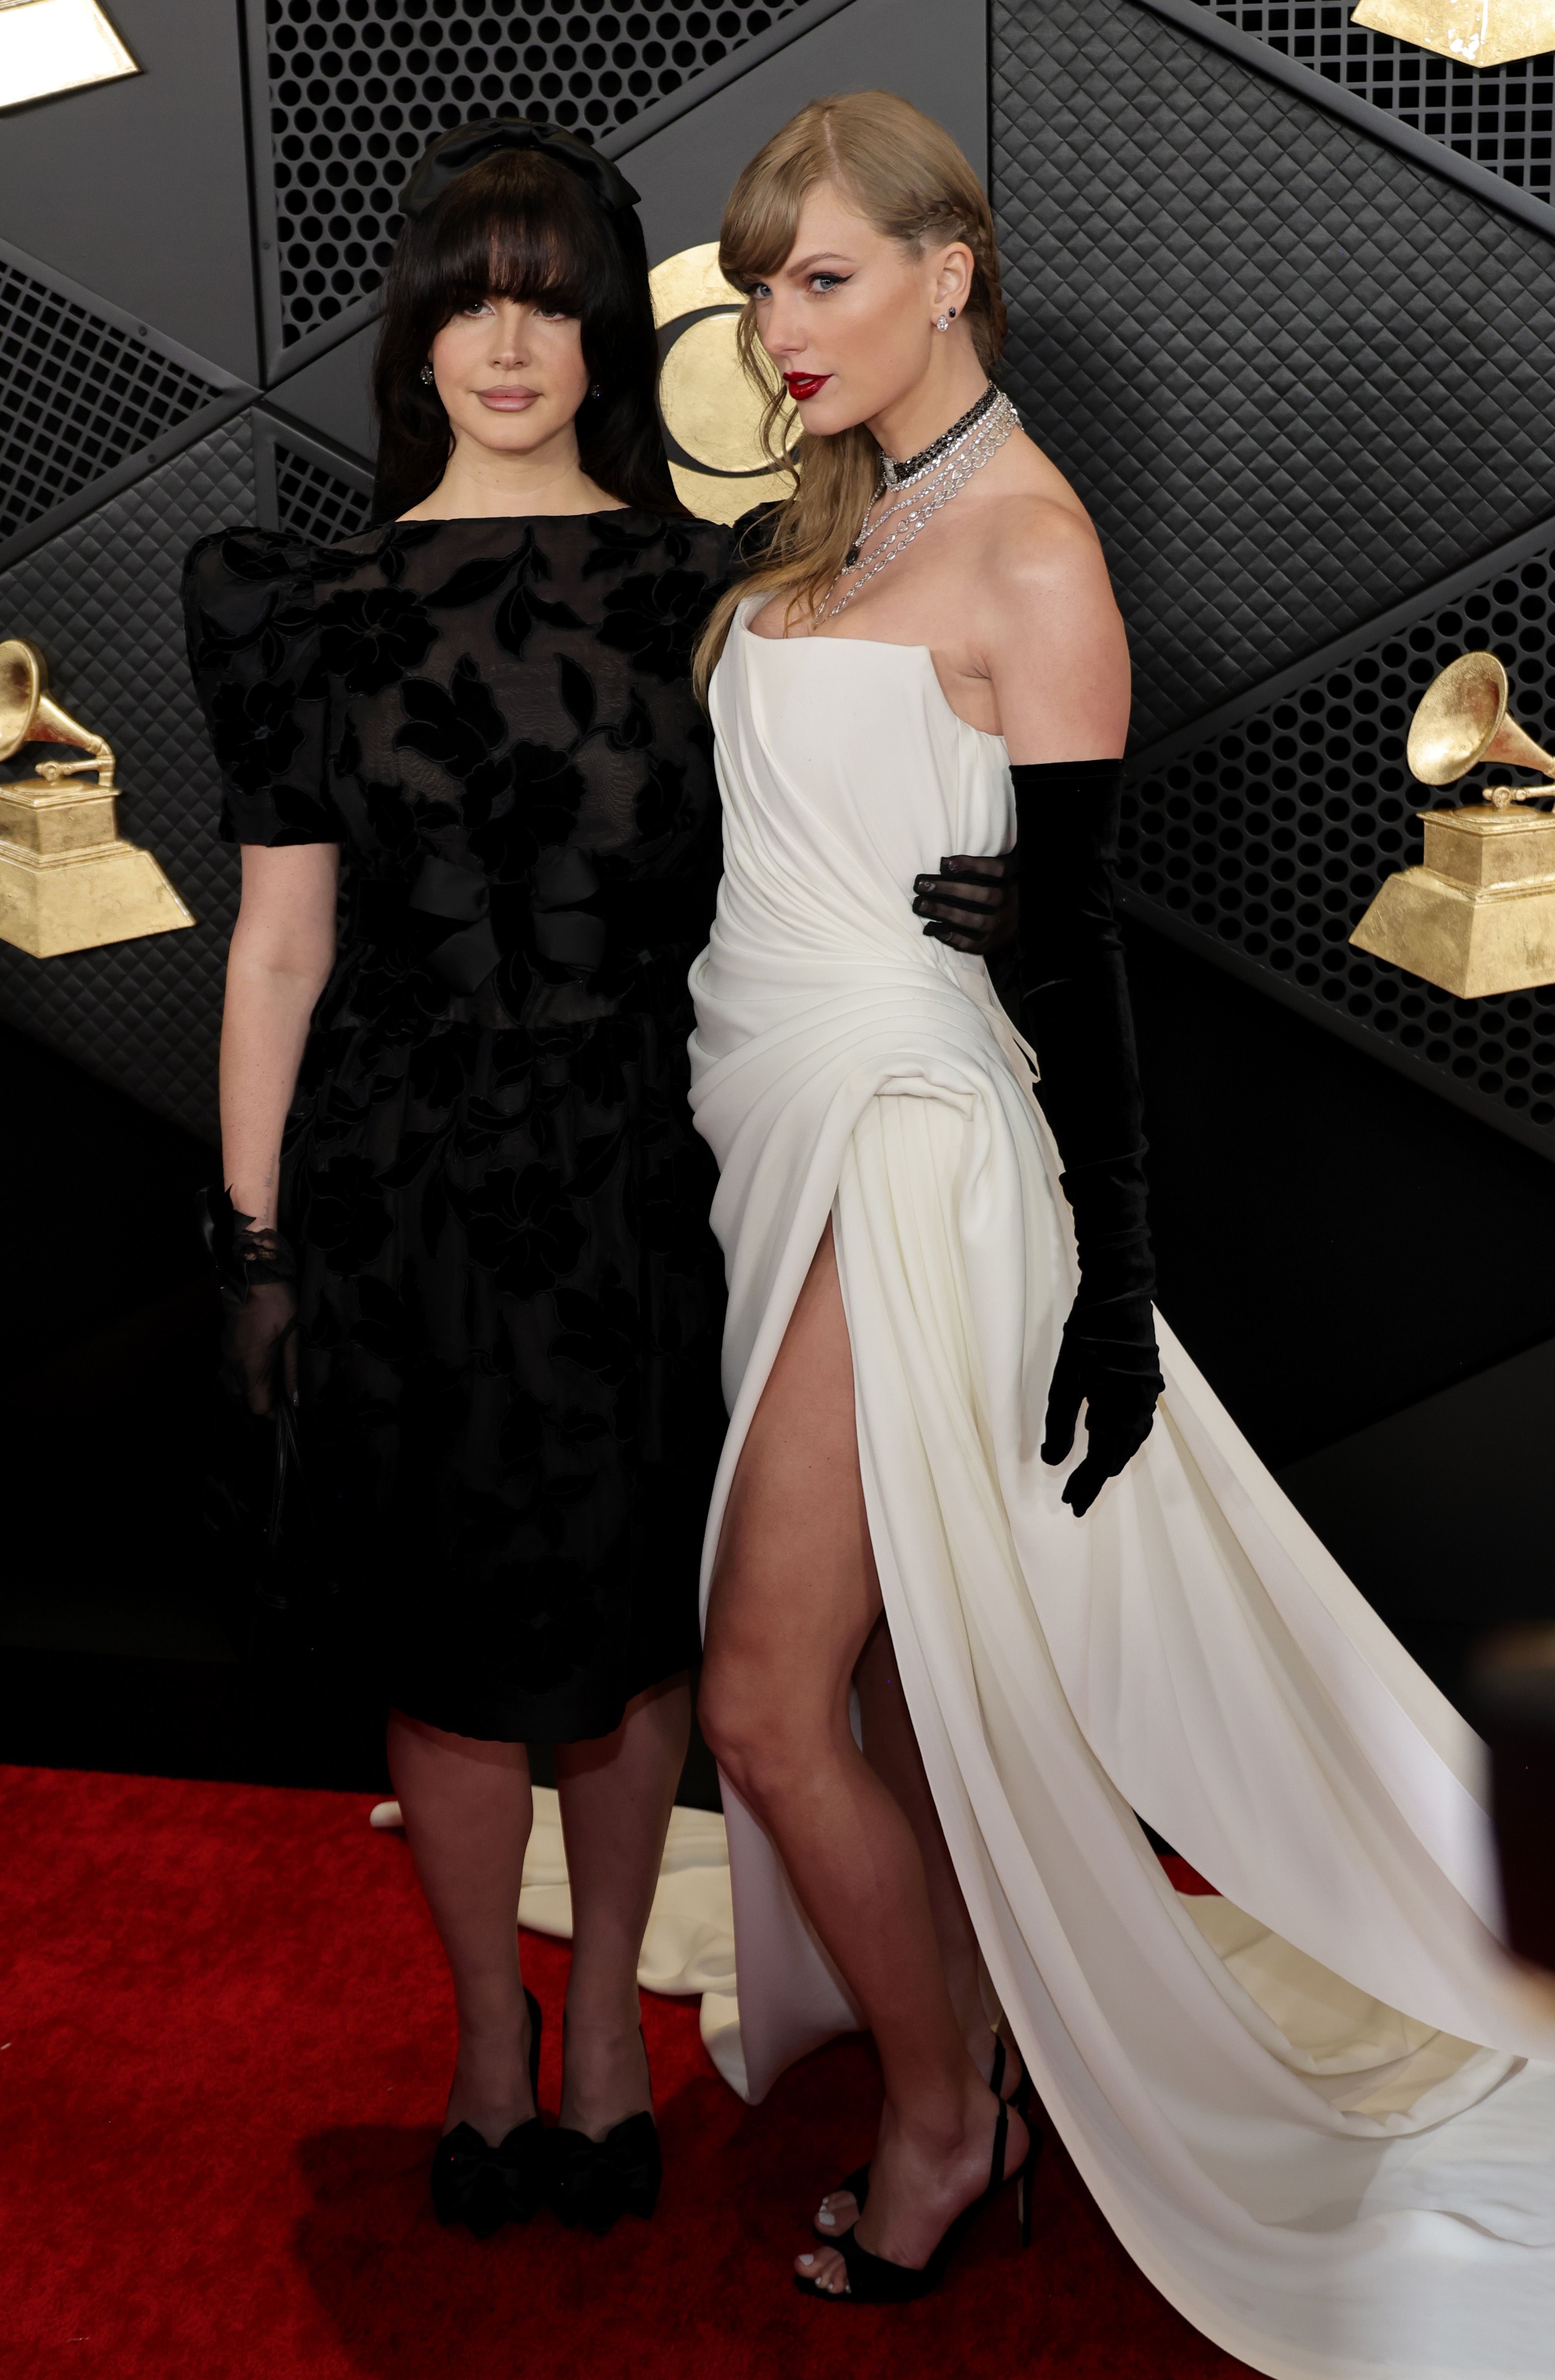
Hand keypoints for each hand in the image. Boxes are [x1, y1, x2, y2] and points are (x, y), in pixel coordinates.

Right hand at [221, 1278, 297, 1414]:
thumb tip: (295, 1399)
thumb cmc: (278, 1306)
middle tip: (282, 1393)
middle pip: (244, 1399)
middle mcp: (233, 1366)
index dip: (274, 1411)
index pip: (258, 1406)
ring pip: (234, 1387)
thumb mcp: (292, 1339)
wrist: (254, 1279)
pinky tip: (260, 1366)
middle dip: (263, 1400)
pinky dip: (244, 1376)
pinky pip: (230, 1372)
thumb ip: (292, 1371)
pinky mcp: (224, 1347)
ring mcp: (225, 1356)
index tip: (287, 1407)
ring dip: (252, 1388)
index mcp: (251, 1366)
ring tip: (272, 1380)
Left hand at [912, 850, 1018, 953]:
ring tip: (921, 905)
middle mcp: (1009, 902)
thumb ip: (979, 866)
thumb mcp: (998, 873)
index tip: (944, 864)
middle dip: (949, 890)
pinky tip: (932, 929)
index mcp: (1012, 879)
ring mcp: (1001, 925)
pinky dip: (951, 936)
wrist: (1019, 923)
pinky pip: (971, 943)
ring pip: (974, 920)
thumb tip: (944, 864)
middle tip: (921, 885)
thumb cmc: (999, 890)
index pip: (996, 870)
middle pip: (982, 895)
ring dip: (945, 912)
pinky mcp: (991, 944)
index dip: (971, 866)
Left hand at [1041, 1321, 1160, 1517]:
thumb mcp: (1065, 1380)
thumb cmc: (1086, 1333)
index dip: (1084, 1484)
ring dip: (1110, 1460)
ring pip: (1130, 1440)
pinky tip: (1106, 1439)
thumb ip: (1060, 1423)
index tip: (1070, 1505)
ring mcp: (1147, 1394)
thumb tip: (1051, 1462)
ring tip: (1090, 1478)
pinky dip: (1120, 1438)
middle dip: (1095, 1479)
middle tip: (1075, 1501)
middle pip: (1117, 1455)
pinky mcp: (1146, 1382)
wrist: (1118, 1292)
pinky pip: (1135, 1422)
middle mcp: (1140, 1407)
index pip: (1101, 1460)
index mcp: (1120, 1409)